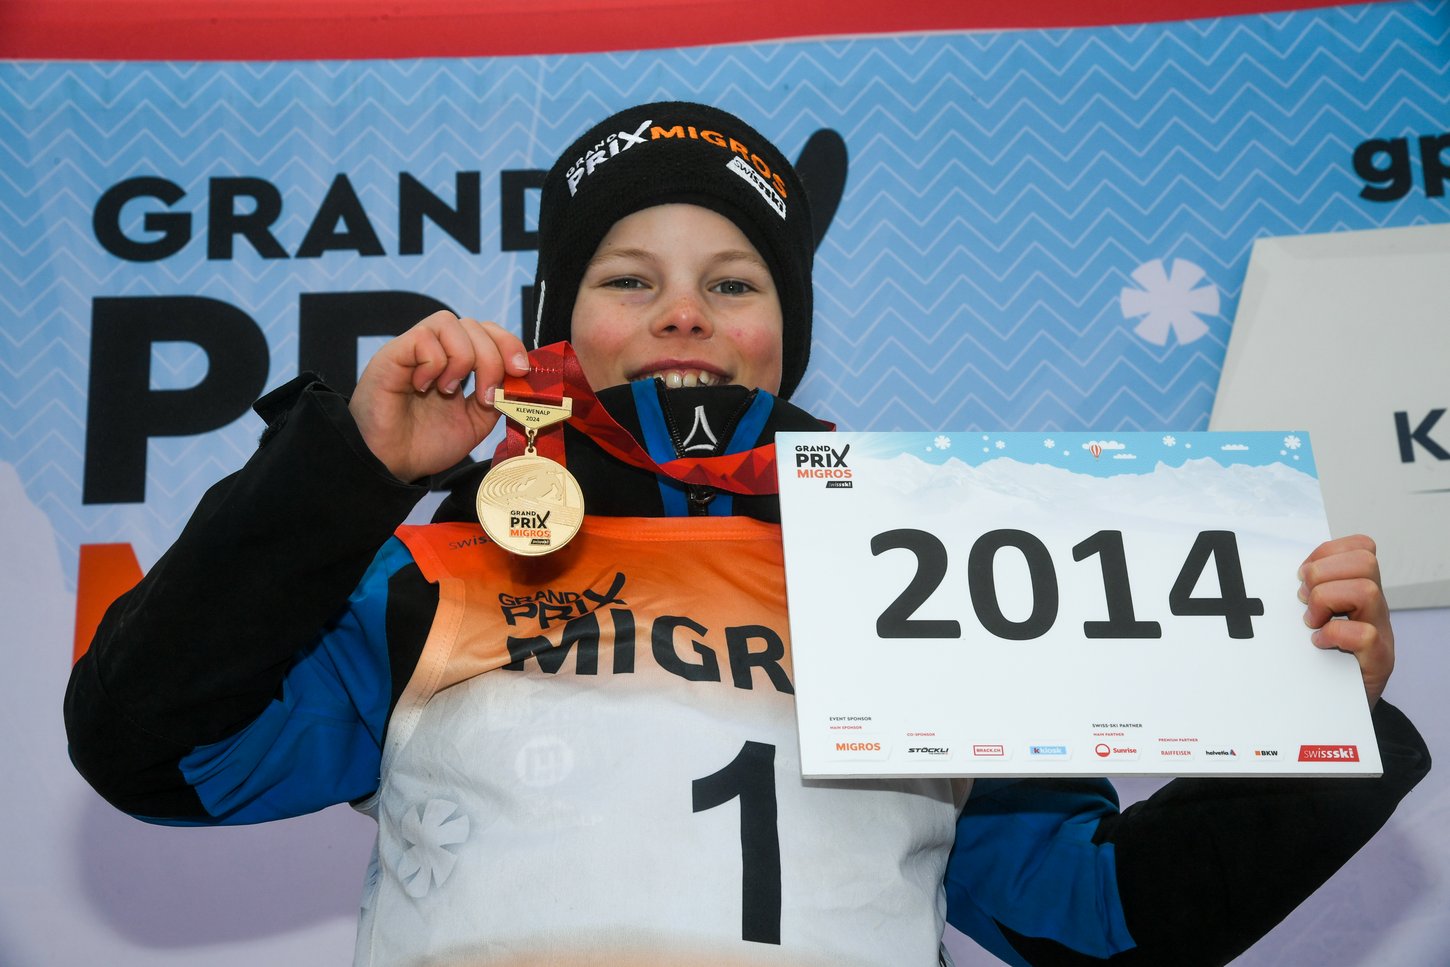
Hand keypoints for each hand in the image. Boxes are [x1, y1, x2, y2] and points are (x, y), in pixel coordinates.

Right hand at [348, 311, 528, 481]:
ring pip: (450, 323)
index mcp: (457, 363)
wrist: (391, 465)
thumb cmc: (426, 444)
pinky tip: (423, 388)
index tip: (519, 372)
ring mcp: (414, 350)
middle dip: (492, 358)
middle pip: (475, 325)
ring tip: (449, 391)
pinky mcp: (393, 354)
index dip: (509, 344)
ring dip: (463, 359)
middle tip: (486, 396)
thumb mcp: (475, 422)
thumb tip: (518, 380)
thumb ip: (497, 398)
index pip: (488, 331)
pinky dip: (434, 364)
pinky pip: (424, 339)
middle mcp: (437, 351)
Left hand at [1299, 534, 1393, 706]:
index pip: (1361, 547)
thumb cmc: (1318, 660)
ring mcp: (1380, 633)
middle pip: (1365, 561)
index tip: (1301, 576)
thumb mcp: (1311, 619)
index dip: (1325, 553)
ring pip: (1367, 590)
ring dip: (1327, 601)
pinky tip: (1319, 644)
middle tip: (1303, 600)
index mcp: (1358, 591)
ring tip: (1311, 622)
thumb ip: (1304, 594)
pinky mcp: (1377, 661)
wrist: (1338, 710)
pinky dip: (1334, 635)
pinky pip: (1364, 634)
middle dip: (1323, 575)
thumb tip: (1274, 575)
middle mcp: (1374, 608)